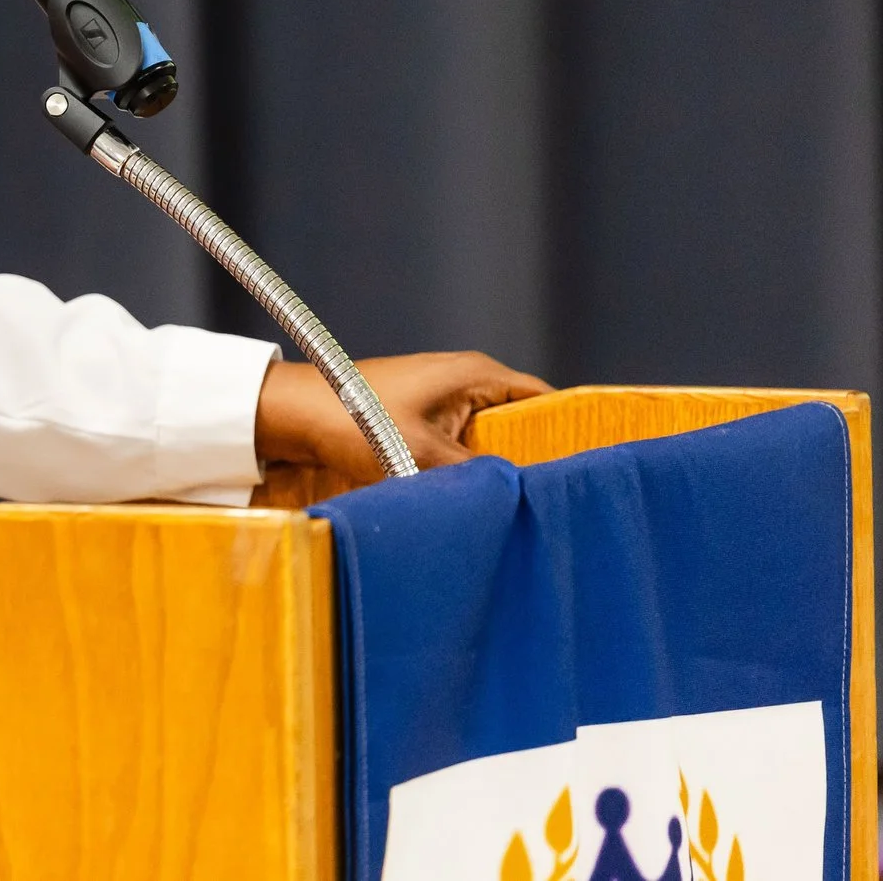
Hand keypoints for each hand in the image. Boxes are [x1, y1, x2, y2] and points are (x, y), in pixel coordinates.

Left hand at [254, 351, 551, 481]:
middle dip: (537, 459)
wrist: (290, 413)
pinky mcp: (421, 420)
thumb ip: (474, 475)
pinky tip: (479, 501)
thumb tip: (516, 499)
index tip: (592, 469)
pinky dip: (471, 469)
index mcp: (476, 374)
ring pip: (491, 438)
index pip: (545, 400)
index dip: (571, 431)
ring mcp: (442, 400)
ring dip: (499, 468)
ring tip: (525, 508)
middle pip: (522, 422)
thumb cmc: (352, 420)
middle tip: (559, 502)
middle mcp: (465, 381)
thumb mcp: (419, 455)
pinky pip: (463, 446)